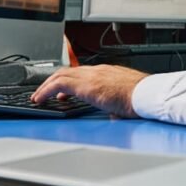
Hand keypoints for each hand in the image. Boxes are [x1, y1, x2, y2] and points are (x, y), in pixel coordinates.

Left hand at [31, 65, 147, 117]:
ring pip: (60, 74)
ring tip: (38, 96)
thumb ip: (117, 104)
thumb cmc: (142, 98)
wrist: (147, 95)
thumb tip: (116, 114)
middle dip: (52, 81)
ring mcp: (91, 76)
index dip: (68, 81)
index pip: (82, 73)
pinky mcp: (85, 85)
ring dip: (46, 86)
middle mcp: (97, 71)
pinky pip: (58, 84)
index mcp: (108, 73)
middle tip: (44, 93)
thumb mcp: (126, 100)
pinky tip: (40, 99)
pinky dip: (46, 90)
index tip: (61, 92)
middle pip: (68, 71)